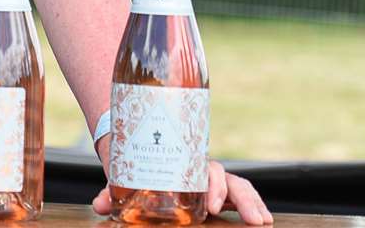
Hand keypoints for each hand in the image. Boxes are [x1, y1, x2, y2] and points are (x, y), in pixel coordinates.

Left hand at [91, 156, 272, 224]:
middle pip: (228, 179)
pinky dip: (251, 205)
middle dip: (242, 199)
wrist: (136, 145)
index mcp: (182, 163)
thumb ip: (112, 190)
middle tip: (252, 220)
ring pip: (238, 186)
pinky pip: (238, 196)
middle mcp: (200, 169)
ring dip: (252, 203)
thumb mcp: (125, 176)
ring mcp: (210, 180)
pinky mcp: (215, 192)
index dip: (214, 187)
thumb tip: (100, 205)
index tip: (214, 206)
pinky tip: (264, 220)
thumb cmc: (134, 162)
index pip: (206, 171)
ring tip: (263, 222)